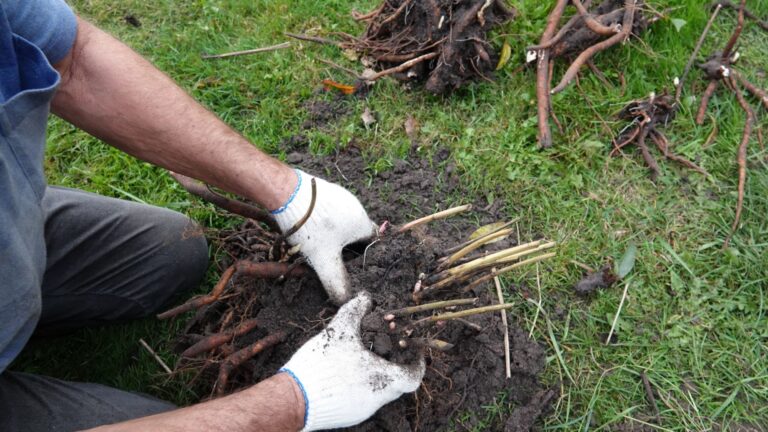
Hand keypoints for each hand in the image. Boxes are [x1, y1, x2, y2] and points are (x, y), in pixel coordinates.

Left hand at [271, 170, 376, 303]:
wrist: (286, 192)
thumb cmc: (310, 227)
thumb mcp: (323, 259)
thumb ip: (336, 282)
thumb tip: (345, 300)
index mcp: (362, 223)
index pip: (372, 244)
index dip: (363, 259)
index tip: (350, 268)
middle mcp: (357, 207)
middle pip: (357, 234)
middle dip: (346, 249)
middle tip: (332, 260)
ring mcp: (341, 196)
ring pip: (343, 222)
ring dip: (334, 236)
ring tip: (318, 246)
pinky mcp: (325, 191)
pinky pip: (330, 211)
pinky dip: (324, 223)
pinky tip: (310, 229)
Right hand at [279, 291, 424, 431]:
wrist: (293, 398)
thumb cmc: (321, 364)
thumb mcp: (340, 330)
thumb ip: (355, 309)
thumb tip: (366, 297)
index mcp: (383, 380)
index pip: (413, 377)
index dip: (416, 363)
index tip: (413, 351)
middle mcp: (378, 400)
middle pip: (397, 383)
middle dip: (394, 364)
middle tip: (386, 347)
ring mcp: (363, 410)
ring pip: (381, 392)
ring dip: (377, 374)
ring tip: (364, 357)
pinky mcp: (349, 416)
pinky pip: (365, 399)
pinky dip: (363, 384)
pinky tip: (347, 372)